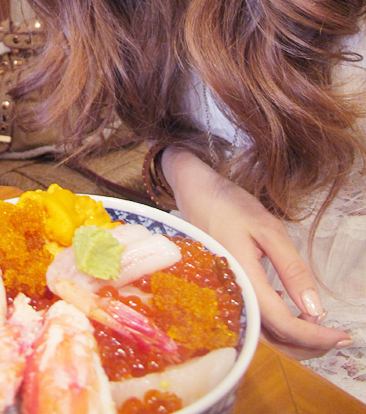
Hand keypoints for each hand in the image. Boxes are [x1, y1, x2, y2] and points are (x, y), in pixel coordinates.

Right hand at [161, 148, 352, 357]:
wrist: (195, 193)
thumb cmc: (230, 206)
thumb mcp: (268, 229)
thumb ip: (291, 269)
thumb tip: (314, 309)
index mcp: (244, 281)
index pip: (283, 324)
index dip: (314, 335)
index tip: (342, 335)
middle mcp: (230, 297)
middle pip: (272, 338)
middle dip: (307, 344)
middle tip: (335, 337)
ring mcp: (223, 297)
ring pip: (261, 334)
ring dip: (291, 338)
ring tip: (316, 326)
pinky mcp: (222, 293)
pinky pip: (250, 321)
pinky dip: (274, 325)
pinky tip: (286, 305)